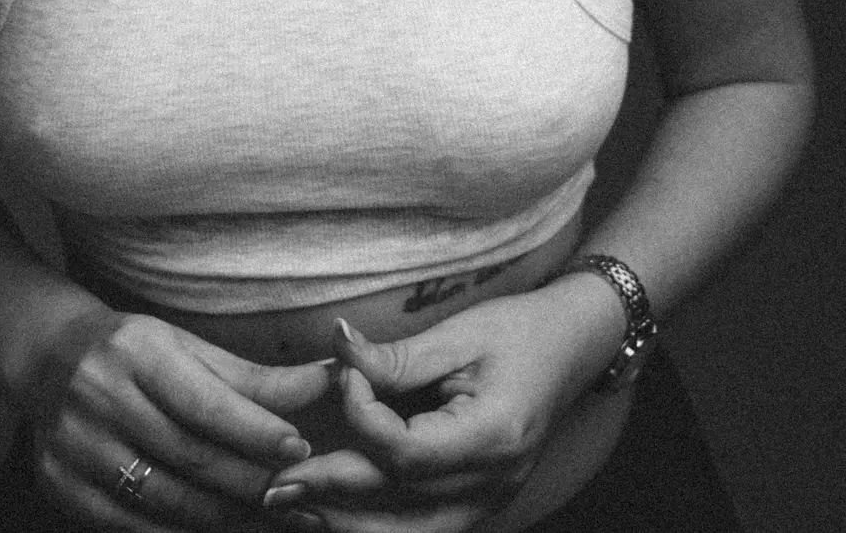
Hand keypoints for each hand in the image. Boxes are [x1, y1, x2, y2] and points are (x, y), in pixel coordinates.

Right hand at [22, 306, 330, 531]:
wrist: (47, 356)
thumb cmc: (134, 351)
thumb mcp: (188, 349)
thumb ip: (254, 378)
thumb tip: (326, 382)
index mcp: (137, 351)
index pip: (204, 402)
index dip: (254, 430)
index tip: (299, 448)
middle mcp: (101, 396)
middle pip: (190, 457)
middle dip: (252, 483)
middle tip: (303, 500)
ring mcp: (75, 447)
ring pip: (166, 500)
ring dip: (228, 518)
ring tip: (275, 520)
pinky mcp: (61, 487)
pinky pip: (134, 526)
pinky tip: (222, 531)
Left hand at [266, 288, 610, 532]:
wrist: (572, 348)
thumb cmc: (519, 331)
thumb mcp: (460, 333)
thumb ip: (398, 356)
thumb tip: (338, 348)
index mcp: (492, 437)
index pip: (405, 451)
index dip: (360, 417)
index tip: (340, 374)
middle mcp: (492, 485)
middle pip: (399, 510)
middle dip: (331, 495)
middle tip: (272, 485)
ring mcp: (488, 504)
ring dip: (347, 525)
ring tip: (294, 507)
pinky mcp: (478, 506)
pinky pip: (420, 531)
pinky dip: (375, 526)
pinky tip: (334, 512)